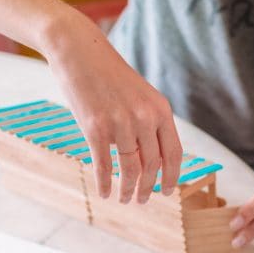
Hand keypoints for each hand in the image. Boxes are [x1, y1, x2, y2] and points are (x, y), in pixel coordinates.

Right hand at [46, 16, 181, 203]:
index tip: (167, 192)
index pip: (173, 153)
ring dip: (128, 190)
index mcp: (161, 110)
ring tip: (126, 199)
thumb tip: (155, 162)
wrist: (80, 52)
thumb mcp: (141, 96)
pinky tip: (104, 194)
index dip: (172, 177)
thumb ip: (151, 124)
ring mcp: (119, 124)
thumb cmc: (111, 76)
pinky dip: (104, 184)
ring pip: (130, 169)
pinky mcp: (94, 128)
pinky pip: (104, 166)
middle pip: (152, 165)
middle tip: (143, 200)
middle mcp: (144, 118)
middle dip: (148, 188)